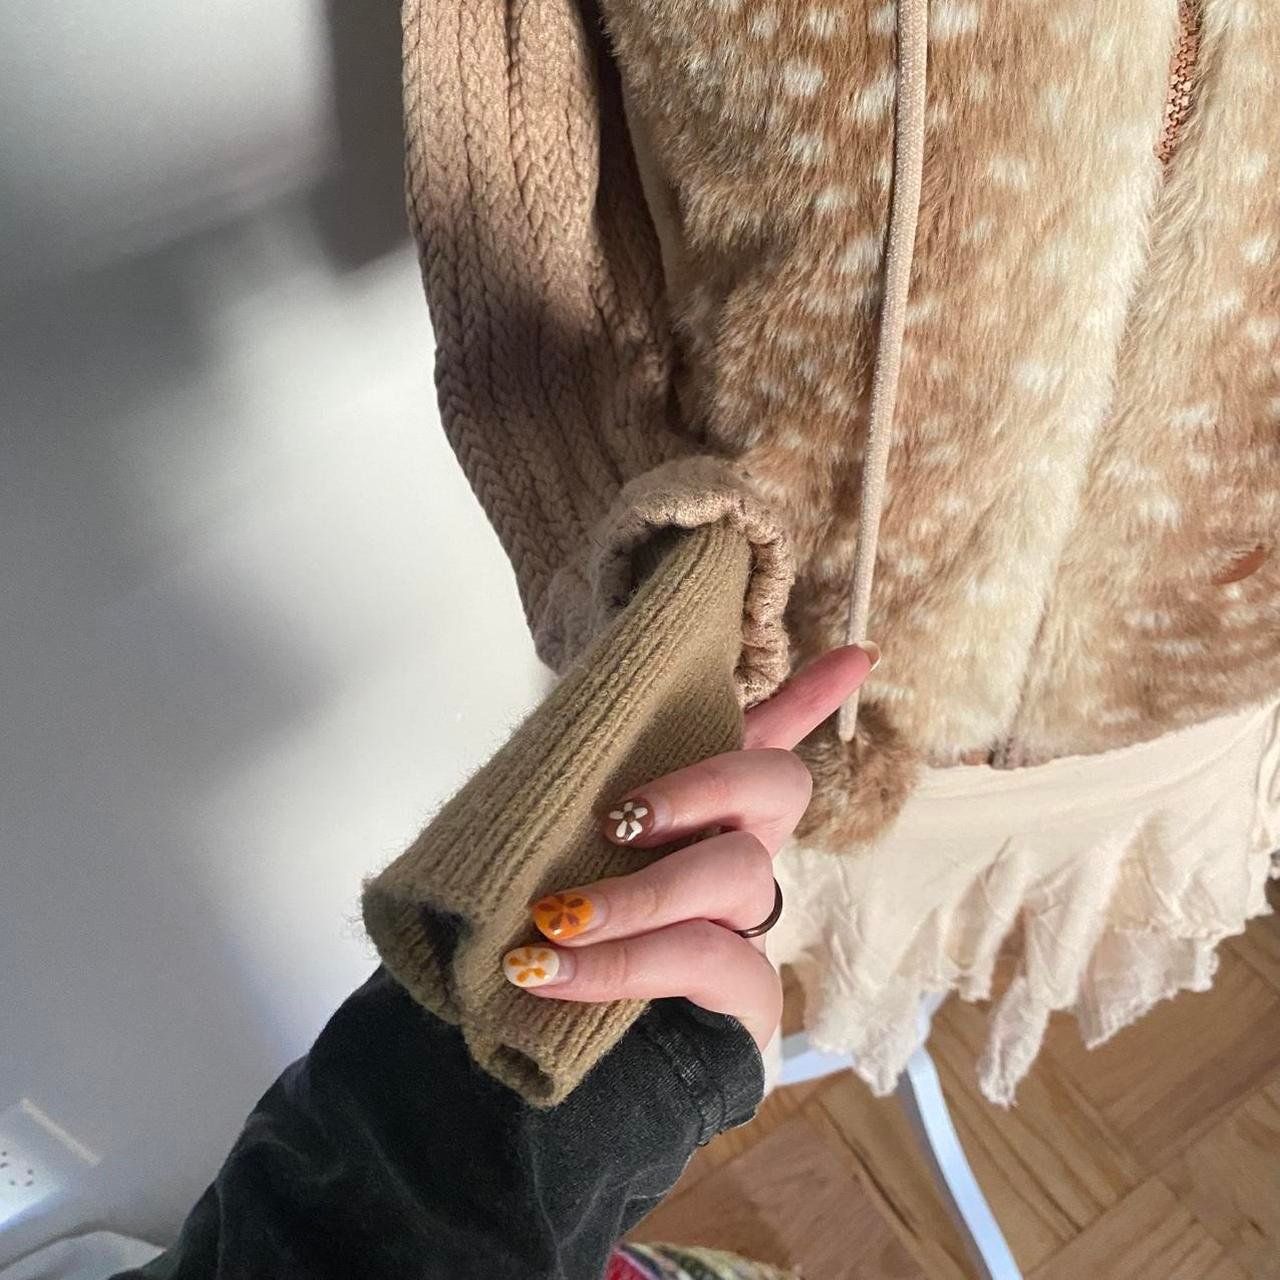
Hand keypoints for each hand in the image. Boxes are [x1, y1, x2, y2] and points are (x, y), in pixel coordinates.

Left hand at [501, 644, 877, 1049]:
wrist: (572, 1063)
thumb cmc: (565, 939)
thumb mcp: (564, 857)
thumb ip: (572, 810)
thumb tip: (541, 753)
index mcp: (704, 817)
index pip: (765, 742)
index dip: (810, 698)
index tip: (860, 653)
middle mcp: (741, 858)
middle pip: (774, 786)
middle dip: (701, 786)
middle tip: (618, 819)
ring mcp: (750, 924)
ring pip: (735, 873)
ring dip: (635, 896)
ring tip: (553, 920)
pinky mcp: (747, 993)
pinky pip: (697, 959)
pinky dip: (616, 965)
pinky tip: (548, 972)